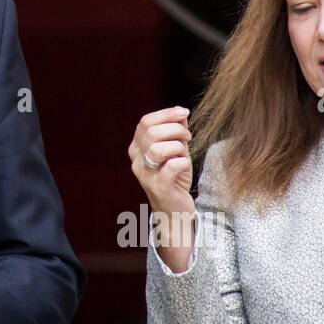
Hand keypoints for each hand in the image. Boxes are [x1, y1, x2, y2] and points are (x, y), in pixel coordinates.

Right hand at [128, 107, 197, 267]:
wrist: (174, 211)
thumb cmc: (175, 178)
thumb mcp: (174, 151)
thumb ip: (175, 132)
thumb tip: (181, 113)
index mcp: (136, 149)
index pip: (145, 122)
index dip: (166, 114)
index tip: (184, 113)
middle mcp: (136, 161)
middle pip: (152, 132)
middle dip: (175, 129)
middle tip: (187, 137)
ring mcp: (145, 175)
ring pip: (158, 148)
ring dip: (178, 145)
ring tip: (185, 150)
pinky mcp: (158, 187)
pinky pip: (172, 166)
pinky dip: (183, 162)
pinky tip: (185, 166)